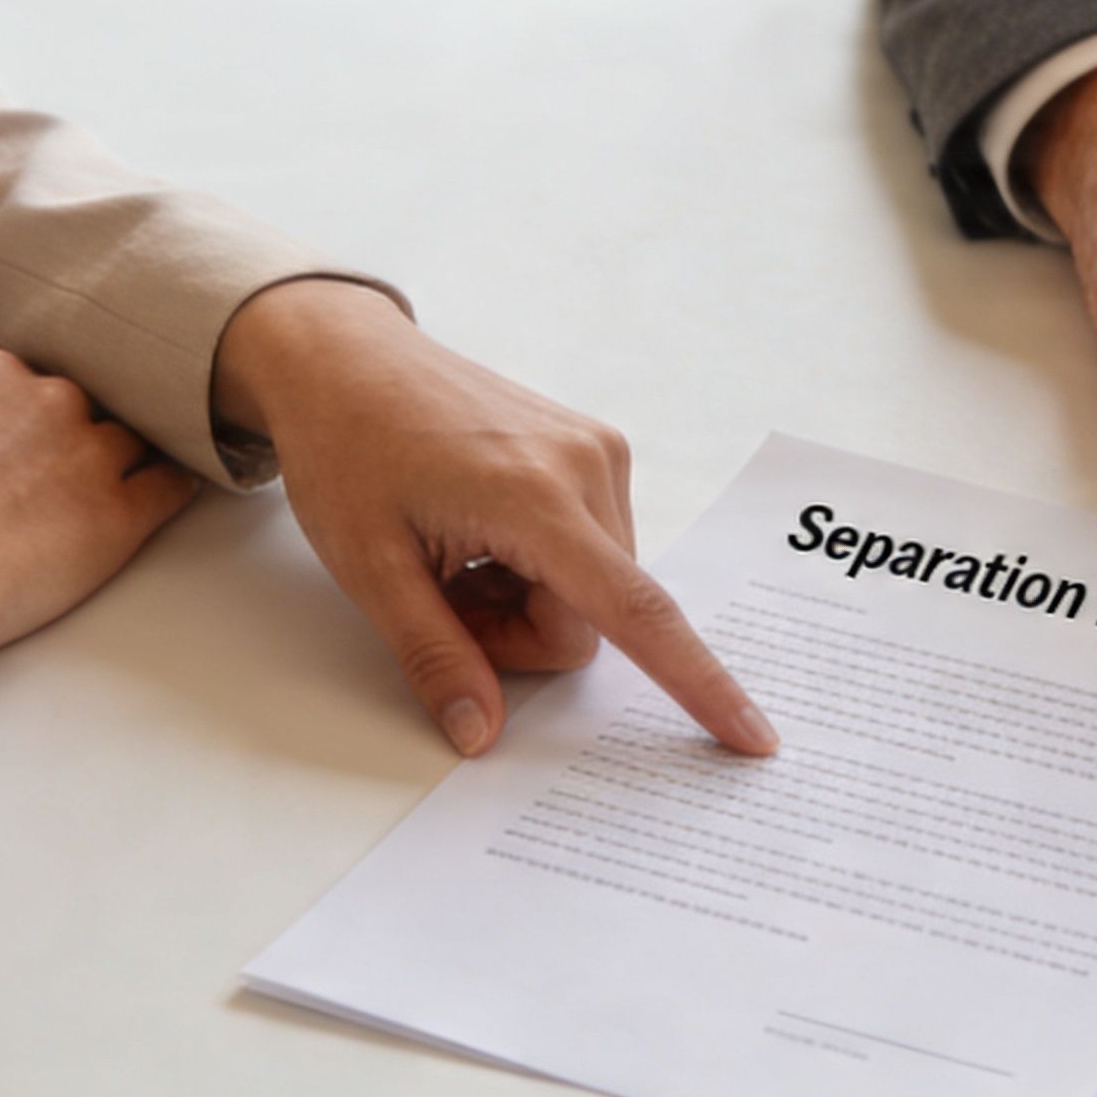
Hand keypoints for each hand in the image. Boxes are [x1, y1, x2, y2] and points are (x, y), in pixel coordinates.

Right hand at [0, 348, 194, 651]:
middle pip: (87, 406)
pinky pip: (170, 487)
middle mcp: (50, 399)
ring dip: (129, 459)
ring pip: (133, 440)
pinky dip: (176, 487)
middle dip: (78, 437)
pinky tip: (182, 490)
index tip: (30, 442)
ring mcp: (90, 454)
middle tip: (70, 469)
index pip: (34, 383)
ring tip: (131, 479)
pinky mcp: (119, 515)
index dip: (33, 417)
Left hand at [211, 280, 775, 761]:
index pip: (637, 613)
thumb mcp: (370, 571)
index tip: (752, 737)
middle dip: (520, 634)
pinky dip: (539, 565)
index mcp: (537, 498)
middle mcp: (589, 467)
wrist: (344, 360)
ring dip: (528, 600)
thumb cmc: (347, 451)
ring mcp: (597, 451)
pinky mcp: (593, 448)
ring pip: (595, 591)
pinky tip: (482, 531)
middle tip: (443, 596)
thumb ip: (434, 657)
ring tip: (458, 554)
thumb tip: (481, 733)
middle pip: (594, 619)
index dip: (697, 685)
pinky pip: (591, 549)